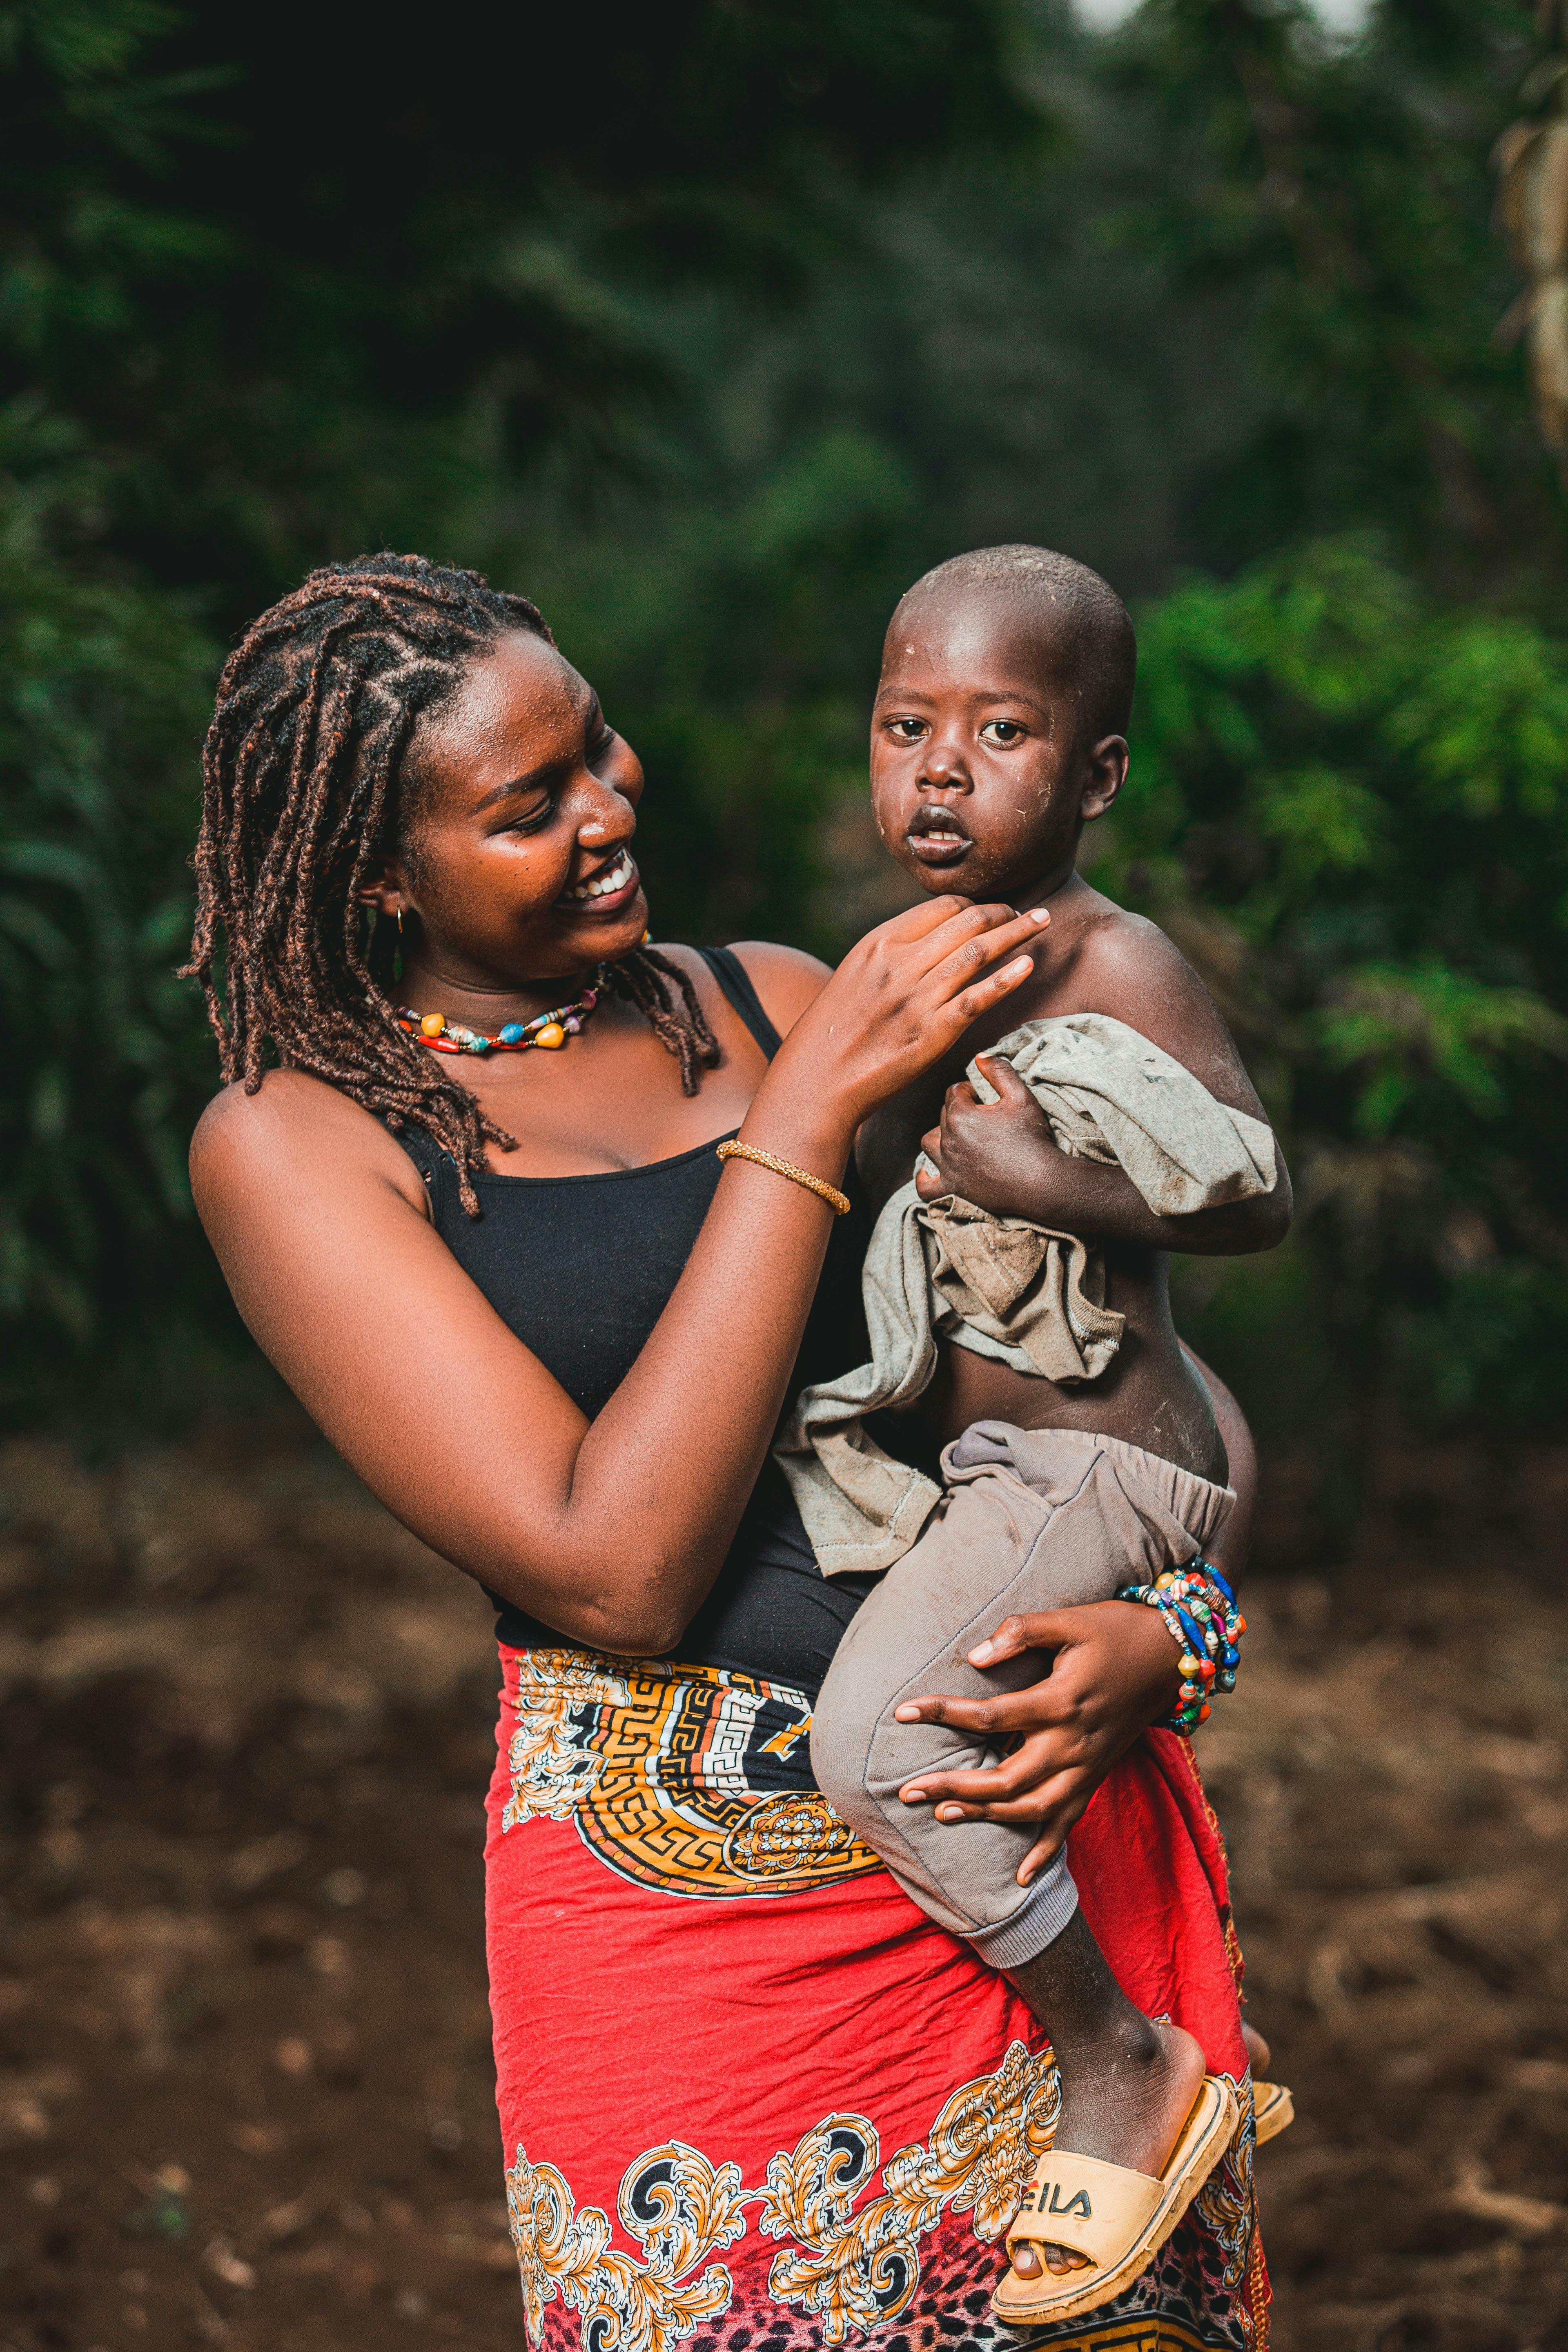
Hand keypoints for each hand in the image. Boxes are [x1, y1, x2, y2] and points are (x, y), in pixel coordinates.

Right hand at [760, 901, 1047, 1143]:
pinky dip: (1008, 978)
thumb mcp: (855, 975)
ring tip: (1042, 922)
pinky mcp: (934, 1032)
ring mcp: (919, 997)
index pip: (942, 908)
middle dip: (1003, 912)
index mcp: (880, 942)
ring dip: (1017, 932)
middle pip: (968, 922)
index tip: (991, 911)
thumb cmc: (833, 1030)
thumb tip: (930, 941)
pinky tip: (1029, 965)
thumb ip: (891, 955)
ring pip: (980, 952)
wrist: (818, 1078)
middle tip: (1028, 912)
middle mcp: (901, 963)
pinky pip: (980, 998)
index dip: (974, 905)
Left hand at [891, 1601, 1182, 1885]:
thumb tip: (972, 1657)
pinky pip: (1069, 1823)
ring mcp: (1086, 1767)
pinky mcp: (1096, 1777)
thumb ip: (1022, 1633)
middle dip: (953, 1789)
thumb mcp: (1070, 1620)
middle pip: (1005, 1779)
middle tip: (907, 1790)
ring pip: (1031, 1809)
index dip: (942, 1713)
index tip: (901, 1712)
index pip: (990, 1715)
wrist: (1171, 1656)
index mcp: (1060, 1701)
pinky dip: (1045, 1854)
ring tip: (942, 1816)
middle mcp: (1072, 1743)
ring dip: (986, 1818)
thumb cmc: (1114, 1631)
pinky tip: (1019, 1878)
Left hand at [913, 1054, 1065, 1217]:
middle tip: (983, 1118)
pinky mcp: (953, 1188)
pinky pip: (926, 1186)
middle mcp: (948, 1140)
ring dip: (940, 1136)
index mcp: (960, 1115)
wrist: (1041, 1182)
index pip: (954, 1092)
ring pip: (930, 1143)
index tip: (985, 1098)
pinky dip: (925, 1177)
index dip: (970, 1091)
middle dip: (959, 1111)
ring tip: (960, 1136)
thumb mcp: (1021, 1097)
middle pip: (944, 1115)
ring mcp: (948, 1166)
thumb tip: (980, 1056)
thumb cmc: (1032, 1138)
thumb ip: (999, 1072)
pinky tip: (932, 1170)